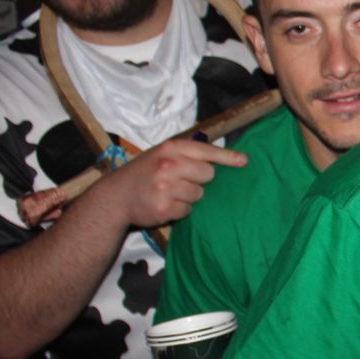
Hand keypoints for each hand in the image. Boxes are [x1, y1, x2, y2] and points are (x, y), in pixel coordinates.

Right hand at [92, 138, 247, 229]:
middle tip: (181, 181)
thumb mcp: (161, 154)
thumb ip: (187, 154)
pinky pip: (188, 210)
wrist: (115, 197)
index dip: (227, 157)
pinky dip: (180, 210)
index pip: (206, 151)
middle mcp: (168, 165)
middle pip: (208, 174)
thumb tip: (221, 160)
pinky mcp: (164, 208)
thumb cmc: (143, 173)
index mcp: (169, 148)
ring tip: (169, 193)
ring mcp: (165, 187)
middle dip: (200, 180)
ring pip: (199, 195)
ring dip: (189, 197)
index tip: (244, 161)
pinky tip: (164, 204)